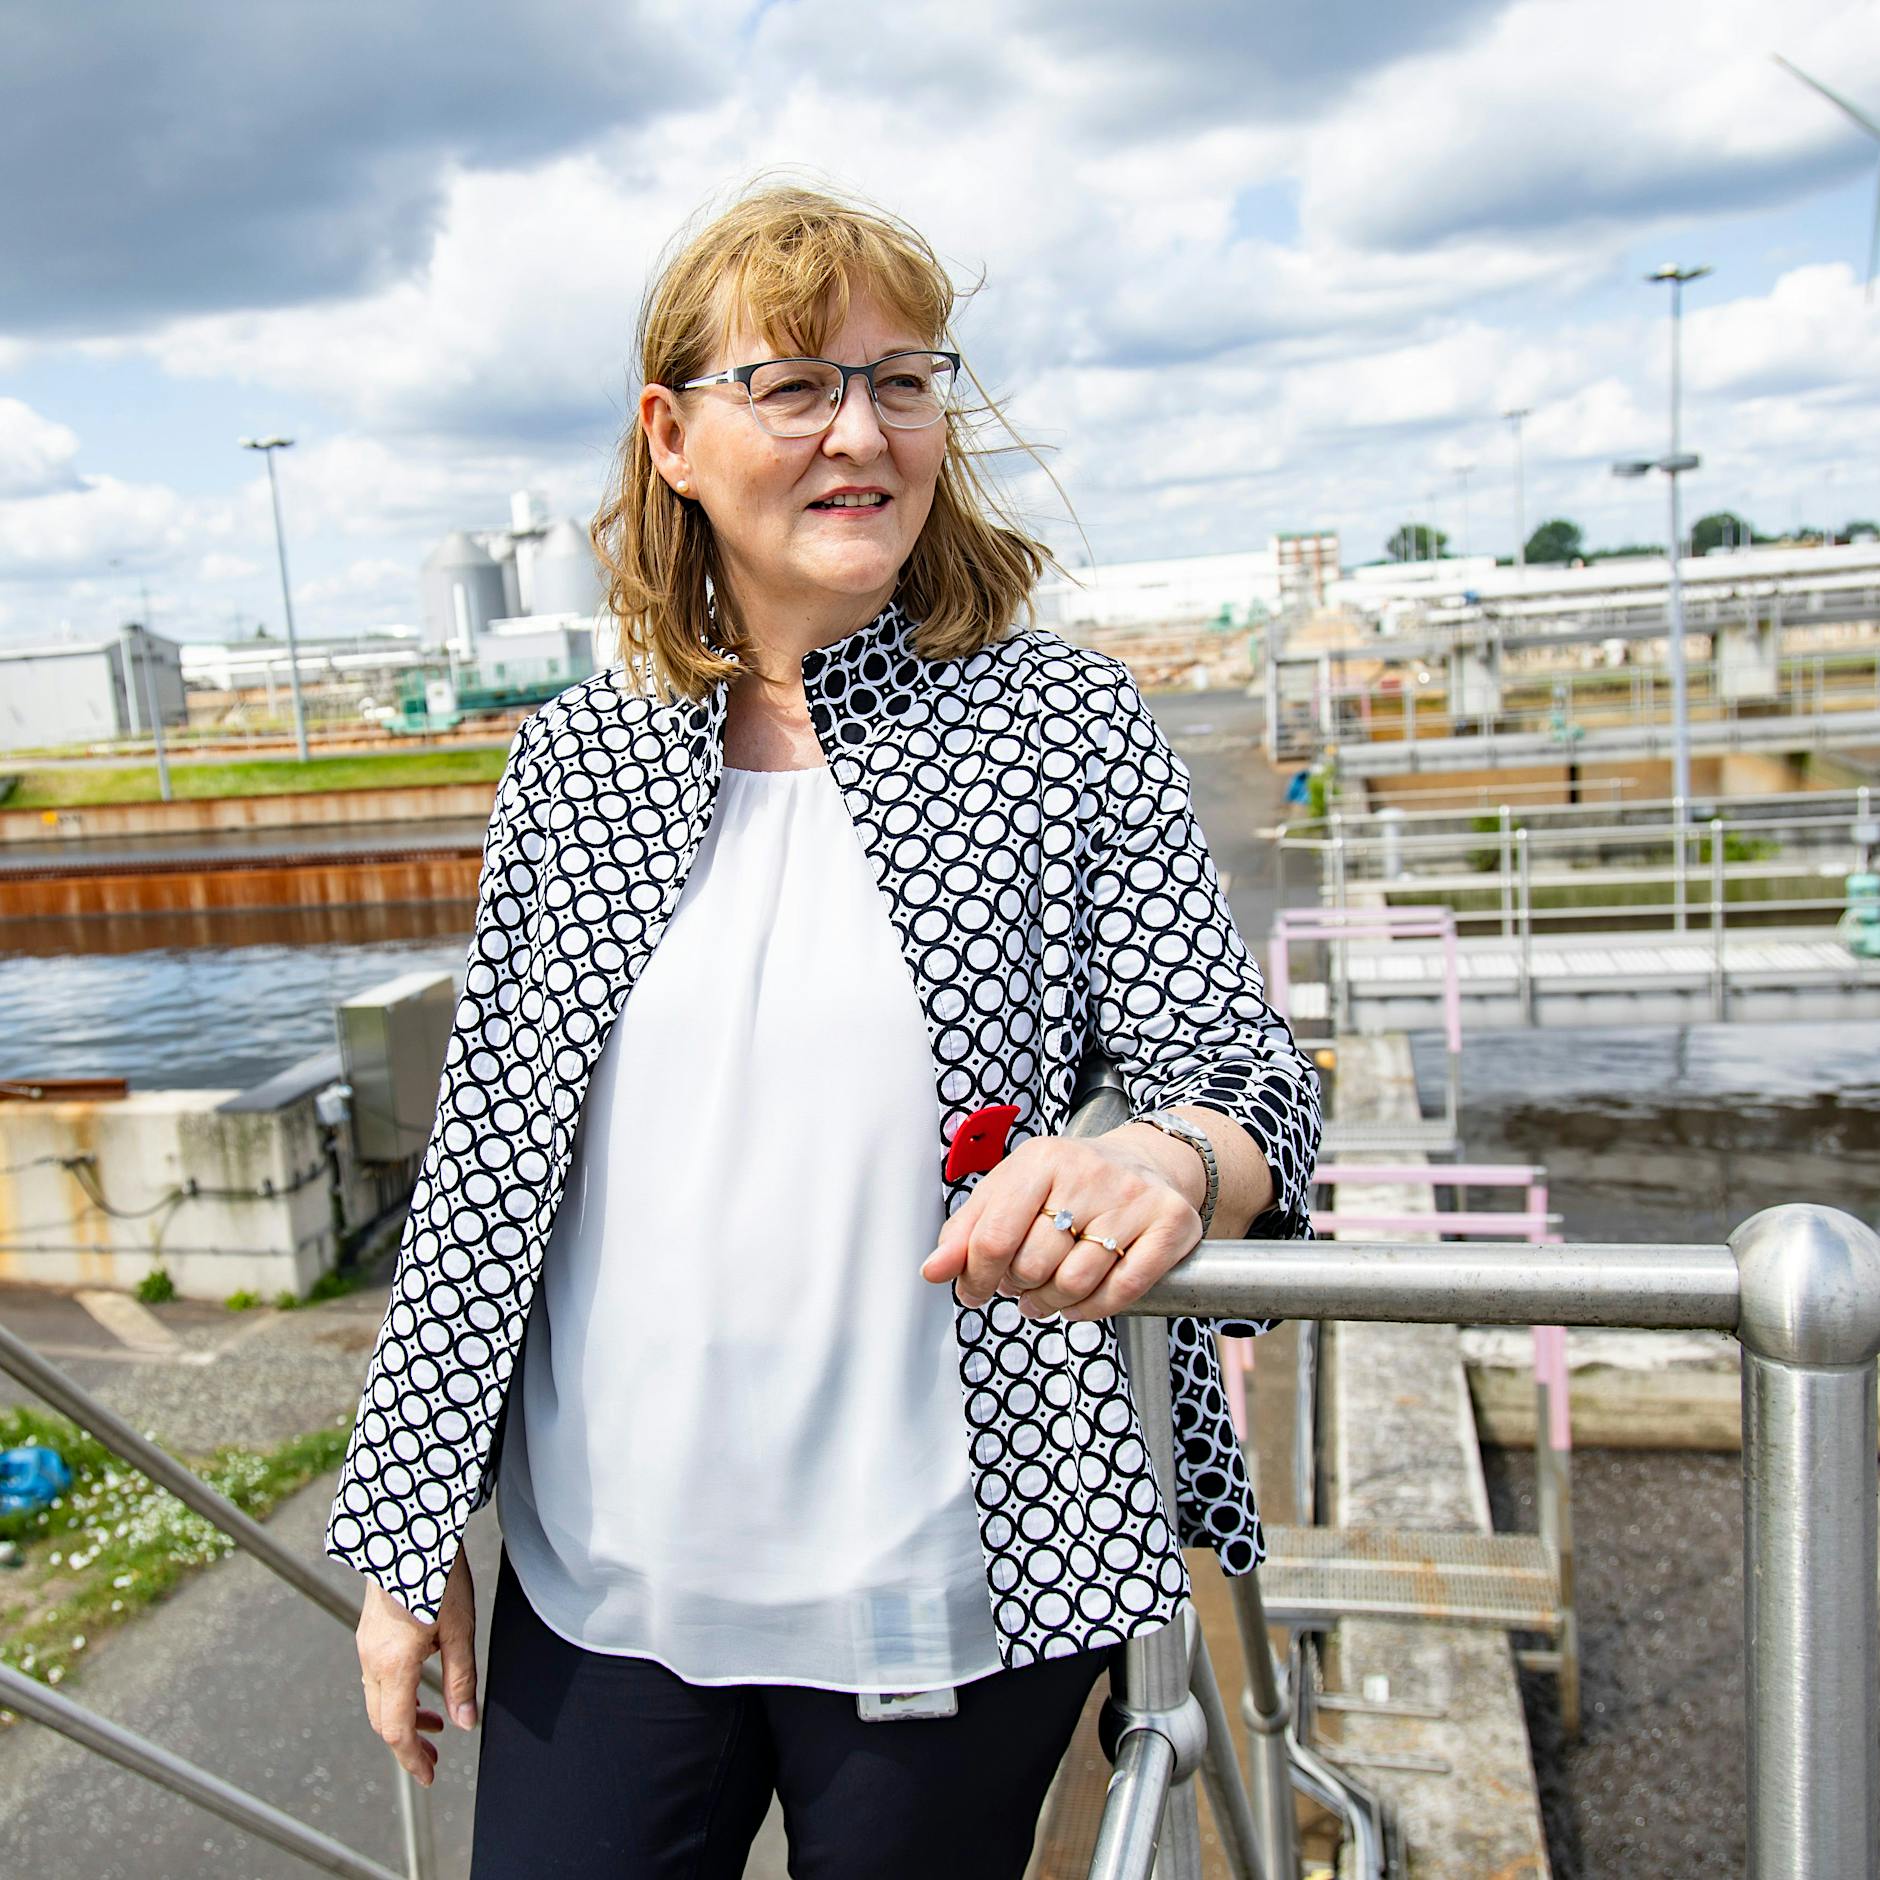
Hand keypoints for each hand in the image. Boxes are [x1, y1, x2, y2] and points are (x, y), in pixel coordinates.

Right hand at [355, 1546, 477, 1787]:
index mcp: (393, 1665)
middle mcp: (371, 1660)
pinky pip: (376, 1676)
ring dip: (403, 1717)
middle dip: (408, 1744)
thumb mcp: (460, 1631)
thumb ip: (461, 1680)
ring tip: (435, 1723)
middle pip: (382, 1719)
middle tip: (432, 1758)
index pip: (397, 1730)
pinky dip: (397, 1694)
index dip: (413, 1759)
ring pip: (377, 1699)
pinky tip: (421, 1685)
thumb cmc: (439, 1577)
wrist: (410, 1533)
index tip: (429, 1776)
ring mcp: (365, 1645)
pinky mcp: (368, 1632)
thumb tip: (464, 1724)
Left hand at [918, 1133, 1202, 1322]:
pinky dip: (1094, 1308)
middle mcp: (1088, 1173)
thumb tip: (933, 1271)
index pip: (992, 1237)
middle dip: (1019, 1287)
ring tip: (1048, 1294)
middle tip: (1023, 1282)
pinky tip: (1081, 1301)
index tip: (974, 1290)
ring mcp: (1132, 1199)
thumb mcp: (1012, 1190)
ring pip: (1075, 1282)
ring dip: (1053, 1303)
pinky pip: (1123, 1290)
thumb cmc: (1070, 1184)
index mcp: (1040, 1160)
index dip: (975, 1277)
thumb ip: (967, 1230)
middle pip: (1032, 1264)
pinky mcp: (1169, 1224)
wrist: (1148, 1162)